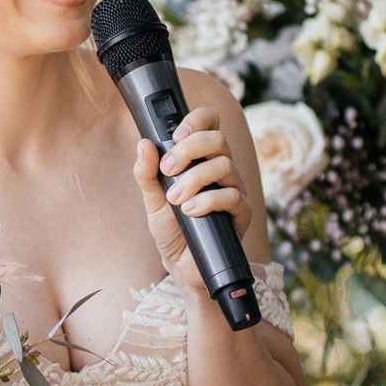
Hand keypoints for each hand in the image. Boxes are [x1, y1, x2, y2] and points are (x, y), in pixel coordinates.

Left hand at [135, 106, 250, 282]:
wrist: (183, 266)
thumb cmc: (172, 229)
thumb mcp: (152, 200)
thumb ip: (146, 173)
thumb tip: (143, 144)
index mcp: (202, 159)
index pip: (210, 123)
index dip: (197, 120)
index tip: (176, 134)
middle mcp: (221, 169)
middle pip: (218, 139)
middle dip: (189, 149)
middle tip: (168, 169)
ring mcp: (234, 190)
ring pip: (225, 165)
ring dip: (195, 179)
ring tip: (175, 198)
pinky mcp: (242, 213)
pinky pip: (232, 197)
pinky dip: (207, 201)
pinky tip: (190, 211)